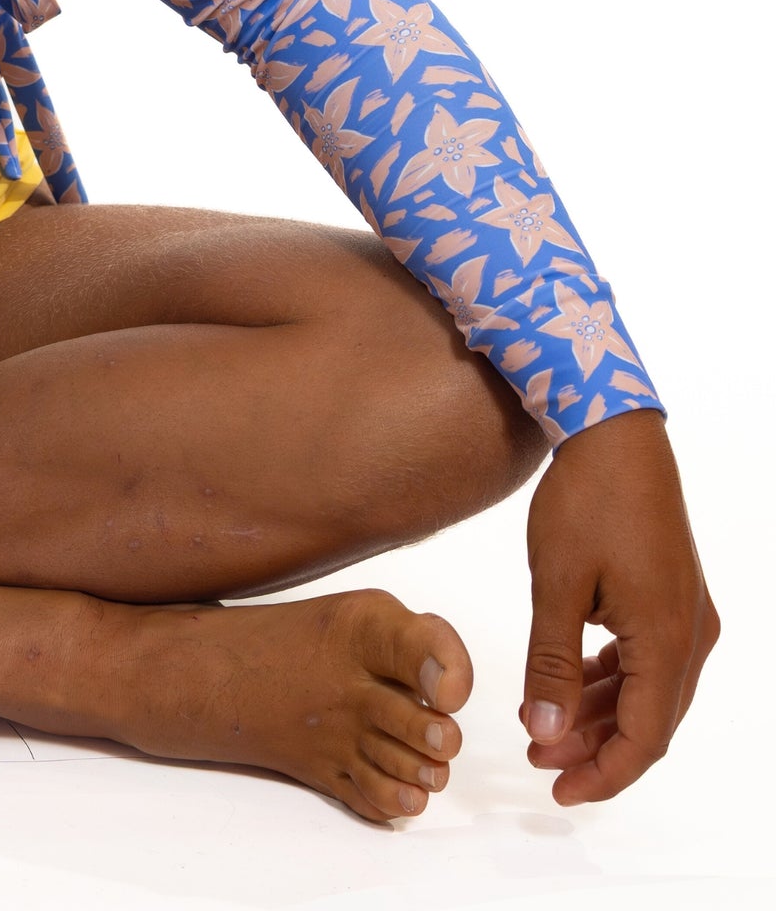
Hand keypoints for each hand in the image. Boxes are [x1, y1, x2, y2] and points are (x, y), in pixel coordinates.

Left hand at [522, 407, 717, 801]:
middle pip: (648, 720)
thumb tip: (547, 734)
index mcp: (667, 641)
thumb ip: (551, 664)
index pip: (644, 739)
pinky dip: (608, 678)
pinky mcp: (671, 595)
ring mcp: (686, 615)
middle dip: (593, 747)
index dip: (603, 775)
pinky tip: (568, 683)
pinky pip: (645, 658)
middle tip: (533, 756)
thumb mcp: (555, 585)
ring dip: (598, 713)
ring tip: (539, 724)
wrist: (612, 433)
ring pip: (646, 690)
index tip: (557, 792)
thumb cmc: (583, 501)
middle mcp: (690, 636)